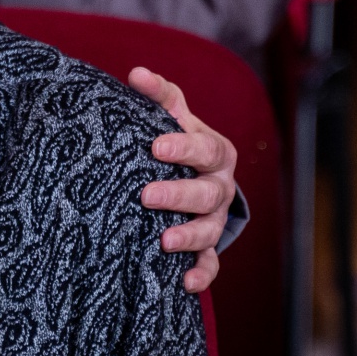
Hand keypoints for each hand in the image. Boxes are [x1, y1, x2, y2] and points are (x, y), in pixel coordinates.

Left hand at [129, 67, 237, 294]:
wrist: (194, 177)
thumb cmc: (175, 143)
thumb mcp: (171, 117)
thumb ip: (158, 95)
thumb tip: (136, 73)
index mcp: (214, 152)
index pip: (204, 148)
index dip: (182, 147)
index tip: (154, 146)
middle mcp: (220, 187)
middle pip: (206, 192)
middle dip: (178, 194)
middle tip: (146, 196)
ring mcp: (215, 218)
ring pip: (210, 230)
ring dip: (189, 236)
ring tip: (162, 241)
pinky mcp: (208, 247)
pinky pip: (210, 264)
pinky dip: (201, 274)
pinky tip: (182, 282)